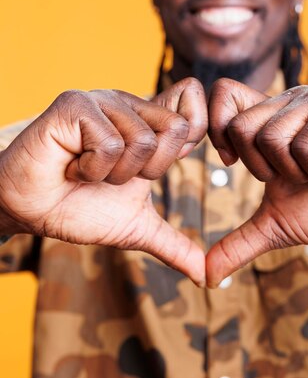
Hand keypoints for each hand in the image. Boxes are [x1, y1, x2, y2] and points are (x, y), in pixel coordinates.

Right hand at [0, 78, 206, 285]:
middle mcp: (129, 104)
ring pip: (142, 141)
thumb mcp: (136, 227)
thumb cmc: (79, 209)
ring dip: (113, 174)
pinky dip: (90, 170)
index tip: (156, 165)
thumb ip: (174, 243)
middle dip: (147, 171)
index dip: (194, 132)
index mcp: (147, 121)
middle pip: (176, 129)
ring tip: (87, 171)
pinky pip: (108, 144)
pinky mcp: (76, 104)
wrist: (29, 212)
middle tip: (113, 175)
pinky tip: (71, 166)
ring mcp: (103, 100)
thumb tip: (208, 277)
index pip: (192, 101)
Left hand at [206, 79, 307, 286]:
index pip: (224, 93)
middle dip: (266, 169)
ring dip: (299, 172)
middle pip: (240, 127)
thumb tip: (205, 276)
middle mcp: (292, 98)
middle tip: (300, 175)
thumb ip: (239, 241)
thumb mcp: (277, 224)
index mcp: (272, 114)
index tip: (233, 161)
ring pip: (272, 138)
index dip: (218, 130)